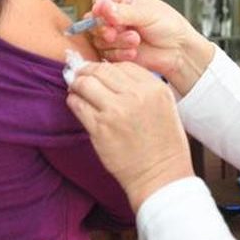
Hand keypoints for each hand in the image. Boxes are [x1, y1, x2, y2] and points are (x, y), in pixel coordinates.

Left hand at [66, 61, 193, 212]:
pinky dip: (74, 100)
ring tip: (76, 88)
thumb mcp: (165, 105)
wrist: (160, 174)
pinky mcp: (99, 128)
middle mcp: (135, 96)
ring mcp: (115, 111)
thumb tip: (113, 75)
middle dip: (88, 71)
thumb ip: (143, 88)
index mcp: (154, 88)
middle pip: (102, 70)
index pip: (123, 65)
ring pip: (85, 83)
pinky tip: (76, 103)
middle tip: (81, 75)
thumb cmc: (164, 143)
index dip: (108, 67)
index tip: (100, 71)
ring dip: (78, 84)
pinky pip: (78, 105)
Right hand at [87, 0, 215, 93]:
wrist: (179, 51)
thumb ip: (123, 12)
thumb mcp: (148, 13)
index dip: (99, 4)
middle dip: (104, 27)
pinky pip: (105, 54)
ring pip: (98, 38)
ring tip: (136, 40)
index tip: (105, 12)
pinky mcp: (115, 51)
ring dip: (116, 41)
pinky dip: (119, 53)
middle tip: (115, 31)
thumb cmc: (170, 26)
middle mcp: (116, 16)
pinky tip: (134, 52)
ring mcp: (114, 34)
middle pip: (93, 19)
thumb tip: (102, 7)